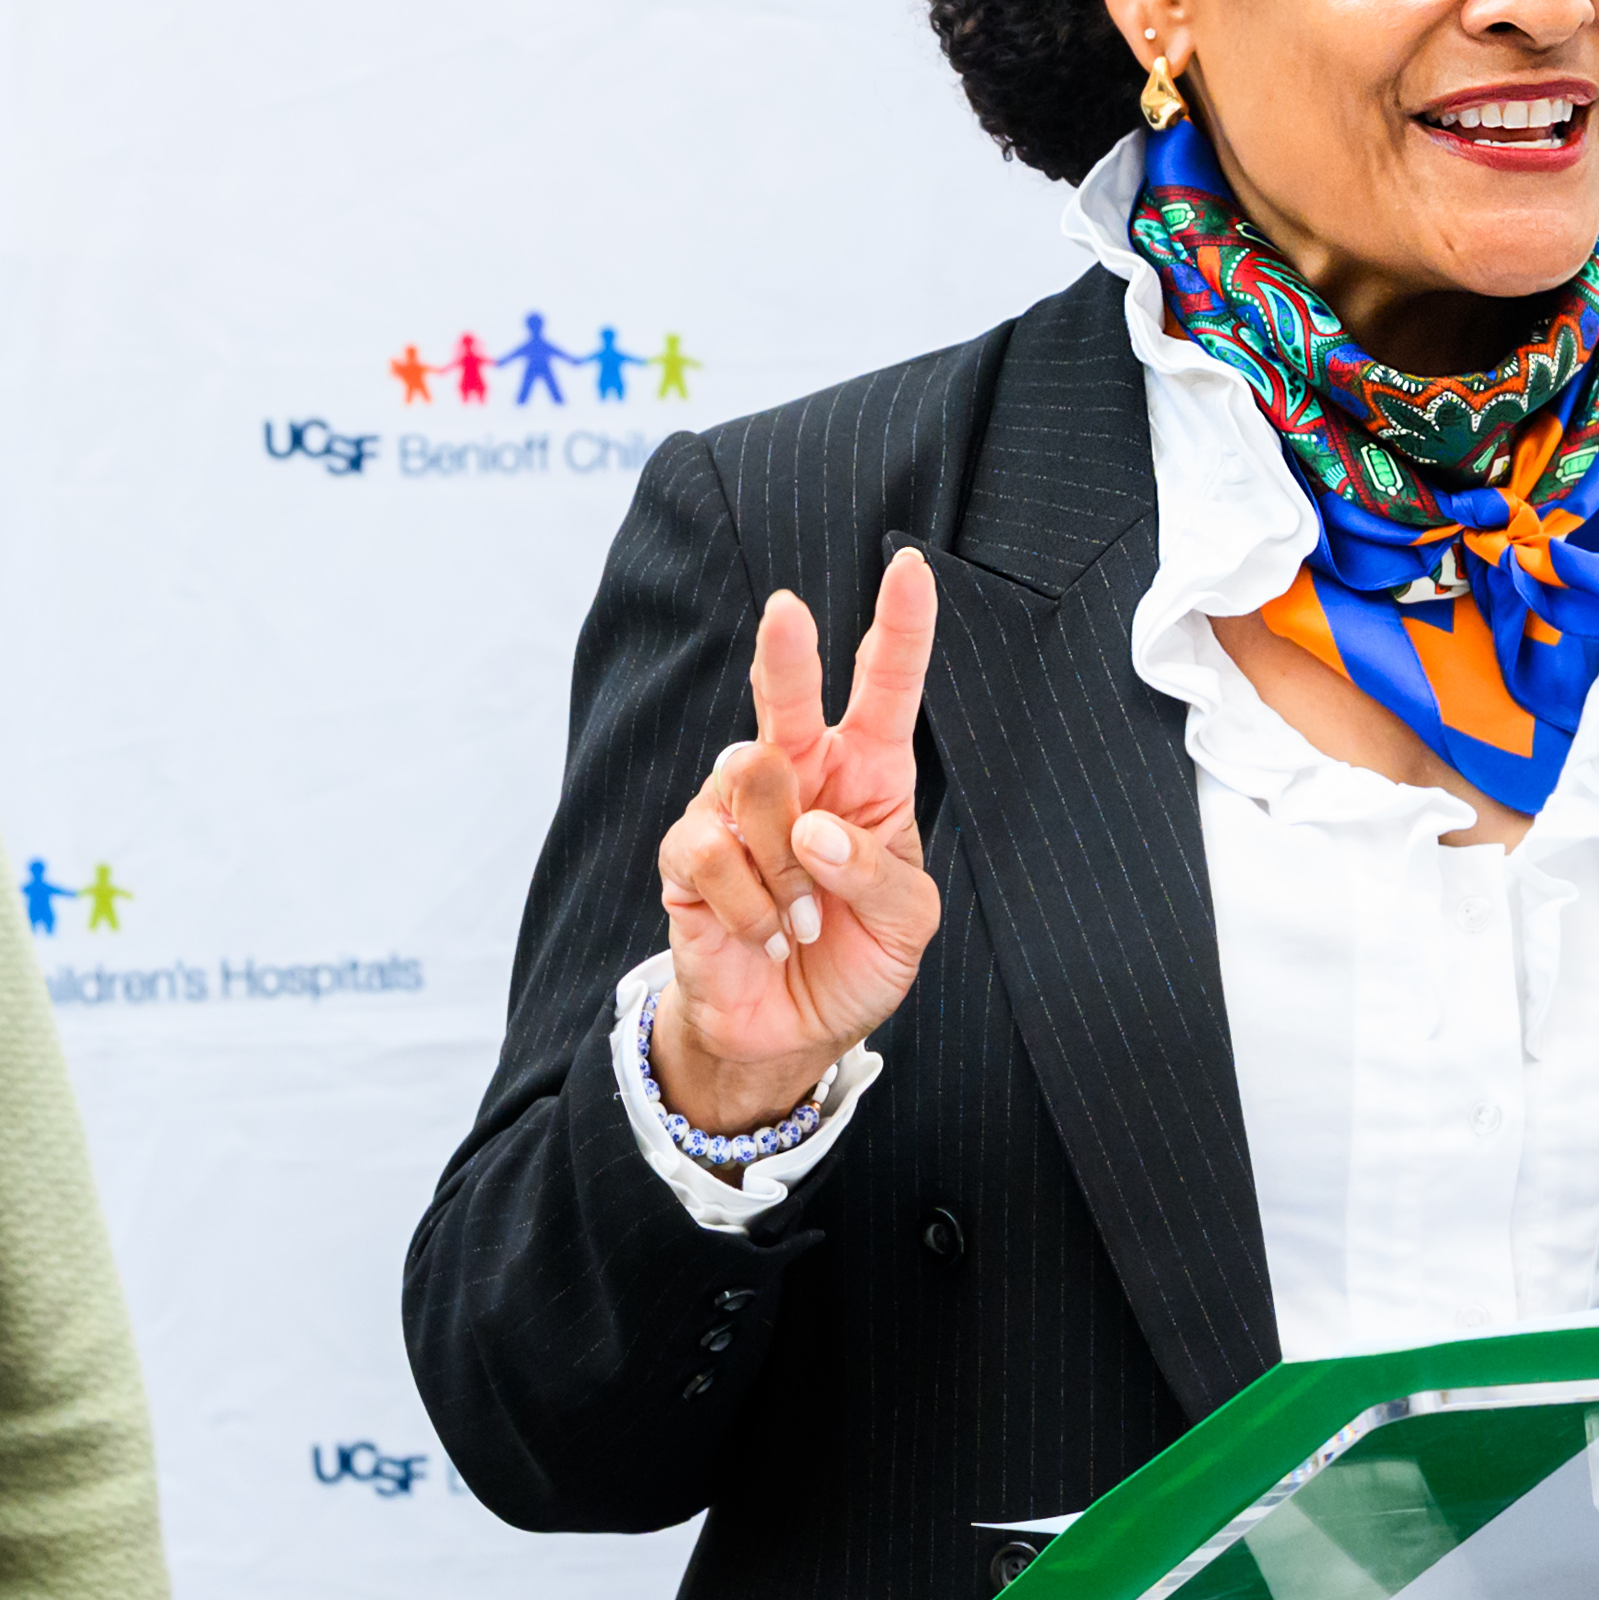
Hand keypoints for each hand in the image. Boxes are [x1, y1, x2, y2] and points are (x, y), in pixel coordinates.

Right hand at [651, 554, 939, 1135]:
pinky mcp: (688, 855)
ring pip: (751, 783)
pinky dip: (750, 904)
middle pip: (787, 699)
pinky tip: (764, 935)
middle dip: (785, 654)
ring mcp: (735, 811)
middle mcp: (799, 776)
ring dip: (788, 866)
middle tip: (787, 612)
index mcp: (867, 775)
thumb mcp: (909, 924)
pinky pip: (710, 850)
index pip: (883, 689)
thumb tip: (813, 830)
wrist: (791, 1031)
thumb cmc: (858, 957)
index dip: (899, 629)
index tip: (910, 568)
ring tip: (801, 919)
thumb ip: (878, 871)